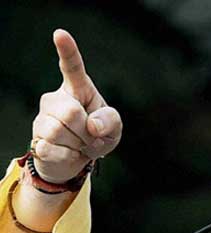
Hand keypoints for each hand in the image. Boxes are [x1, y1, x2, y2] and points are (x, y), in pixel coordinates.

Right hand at [31, 29, 121, 183]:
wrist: (78, 159)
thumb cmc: (98, 135)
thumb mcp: (114, 128)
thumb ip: (110, 121)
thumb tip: (92, 125)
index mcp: (78, 89)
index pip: (72, 67)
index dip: (67, 51)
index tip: (60, 33)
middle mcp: (55, 99)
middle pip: (71, 113)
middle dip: (87, 131)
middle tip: (90, 135)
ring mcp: (43, 118)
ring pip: (59, 132)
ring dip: (78, 144)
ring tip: (79, 143)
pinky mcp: (36, 139)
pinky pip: (53, 149)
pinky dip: (69, 157)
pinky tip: (69, 153)